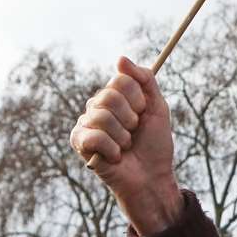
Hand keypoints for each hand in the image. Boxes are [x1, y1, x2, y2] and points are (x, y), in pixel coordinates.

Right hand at [69, 56, 182, 235]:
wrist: (152, 177)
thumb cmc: (155, 145)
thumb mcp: (157, 108)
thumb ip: (145, 80)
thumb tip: (120, 58)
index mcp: (115, 96)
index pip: (120, 80)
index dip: (138, 99)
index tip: (143, 114)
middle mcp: (97, 106)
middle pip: (110, 96)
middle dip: (130, 118)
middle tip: (134, 133)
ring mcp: (86, 123)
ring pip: (102, 116)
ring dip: (123, 137)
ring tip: (125, 147)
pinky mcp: (79, 142)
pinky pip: (94, 136)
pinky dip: (112, 149)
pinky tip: (115, 157)